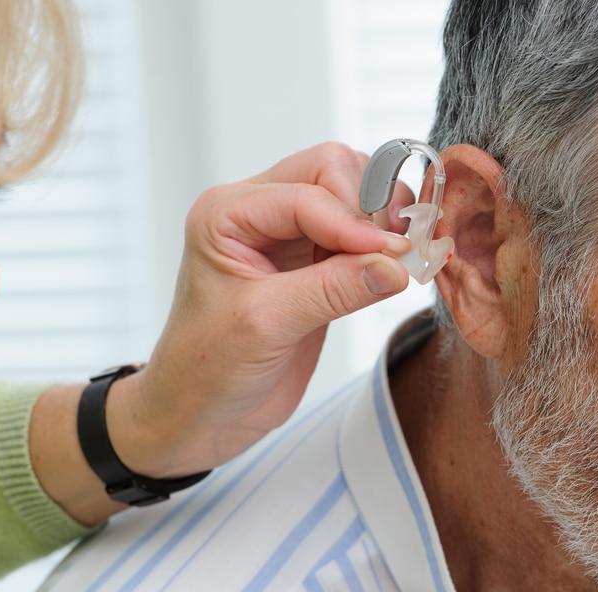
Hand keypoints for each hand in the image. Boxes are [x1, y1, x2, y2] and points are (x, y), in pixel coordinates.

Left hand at [109, 142, 414, 477]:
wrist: (200, 414)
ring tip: (398, 262)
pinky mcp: (313, 263)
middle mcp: (255, 213)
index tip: (392, 253)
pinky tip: (393, 272)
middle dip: (370, 206)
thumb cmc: (206, 369)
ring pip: (350, 194)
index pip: (307, 192)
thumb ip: (332, 290)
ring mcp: (286, 236)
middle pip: (332, 170)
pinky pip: (357, 234)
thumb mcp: (266, 326)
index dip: (353, 220)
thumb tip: (394, 265)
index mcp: (226, 213)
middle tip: (397, 252)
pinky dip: (382, 246)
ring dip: (381, 221)